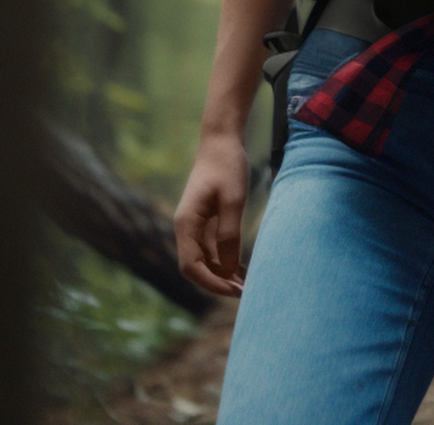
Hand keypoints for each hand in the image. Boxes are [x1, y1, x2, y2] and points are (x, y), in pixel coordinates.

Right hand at [174, 131, 251, 296]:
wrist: (221, 141)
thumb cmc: (227, 166)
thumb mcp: (233, 200)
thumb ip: (229, 234)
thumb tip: (227, 269)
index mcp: (186, 224)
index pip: (191, 267)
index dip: (211, 283)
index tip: (234, 289)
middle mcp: (186, 228)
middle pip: (195, 268)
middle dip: (217, 282)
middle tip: (245, 291)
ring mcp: (194, 225)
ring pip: (204, 261)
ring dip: (222, 274)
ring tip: (247, 283)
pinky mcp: (204, 221)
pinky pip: (210, 249)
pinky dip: (224, 260)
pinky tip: (242, 268)